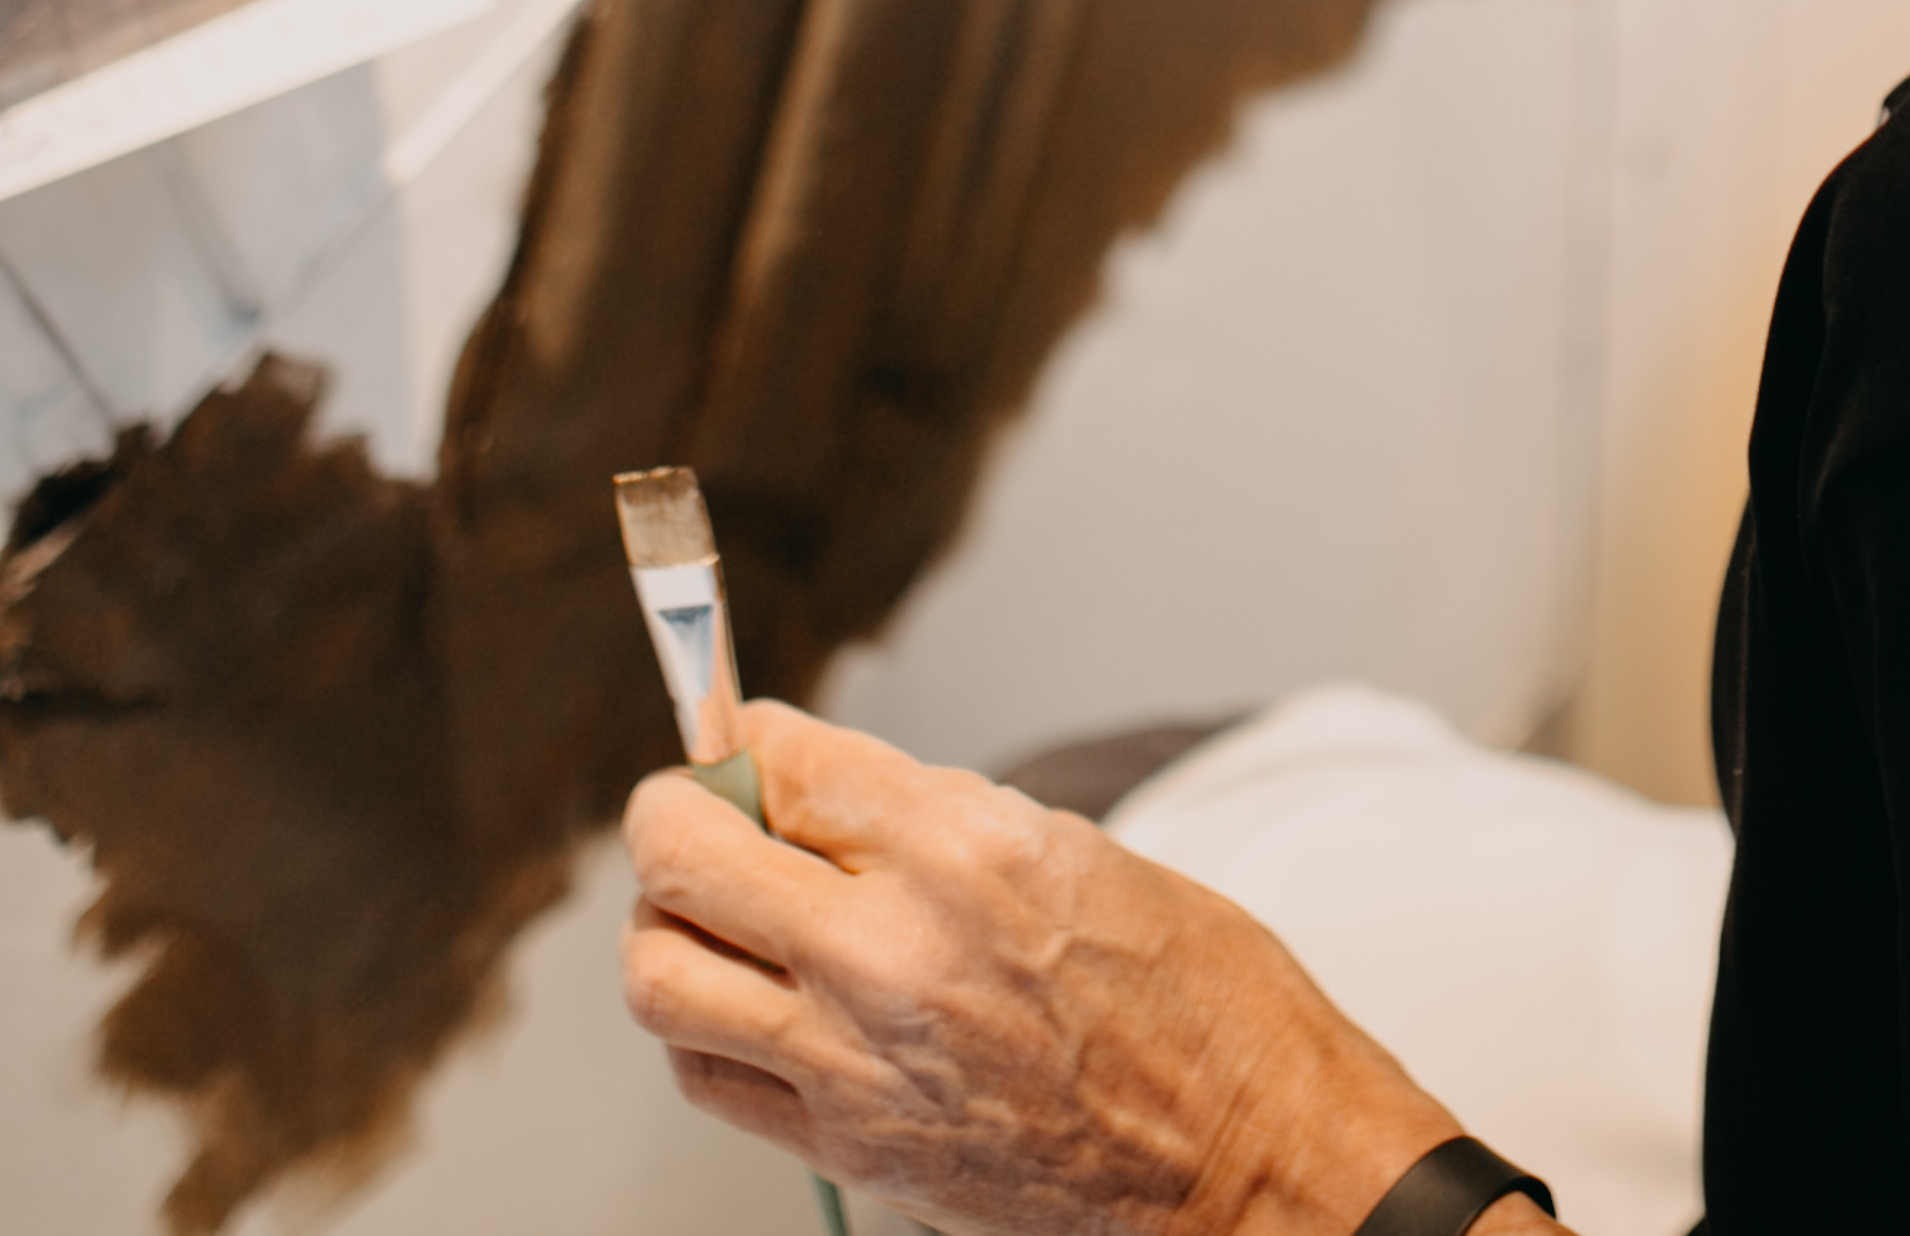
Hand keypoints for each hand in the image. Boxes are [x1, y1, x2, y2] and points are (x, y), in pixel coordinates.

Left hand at [620, 704, 1475, 1235]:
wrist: (1249, 1165)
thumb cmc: (1201, 1002)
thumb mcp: (1078, 852)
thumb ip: (930, 817)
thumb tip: (812, 790)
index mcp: (965, 847)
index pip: (778, 760)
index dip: (748, 743)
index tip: (752, 748)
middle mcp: (889, 948)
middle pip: (680, 853)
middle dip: (674, 816)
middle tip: (707, 817)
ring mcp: (855, 1059)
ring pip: (659, 972)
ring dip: (673, 928)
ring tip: (727, 921)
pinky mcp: (849, 1149)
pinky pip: (706, 1073)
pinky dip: (706, 1028)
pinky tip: (760, 1009)